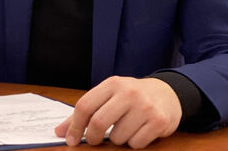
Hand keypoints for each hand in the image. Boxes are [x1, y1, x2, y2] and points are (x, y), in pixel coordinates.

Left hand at [55, 76, 181, 148]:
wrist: (167, 94)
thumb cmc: (131, 97)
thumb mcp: (109, 96)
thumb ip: (85, 112)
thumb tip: (61, 132)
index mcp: (112, 84)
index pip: (85, 106)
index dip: (74, 126)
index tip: (71, 140)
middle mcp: (129, 93)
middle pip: (99, 122)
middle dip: (93, 137)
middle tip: (95, 140)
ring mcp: (145, 107)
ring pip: (118, 137)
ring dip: (117, 139)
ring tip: (125, 128)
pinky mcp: (158, 121)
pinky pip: (136, 144)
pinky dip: (133, 143)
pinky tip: (139, 131)